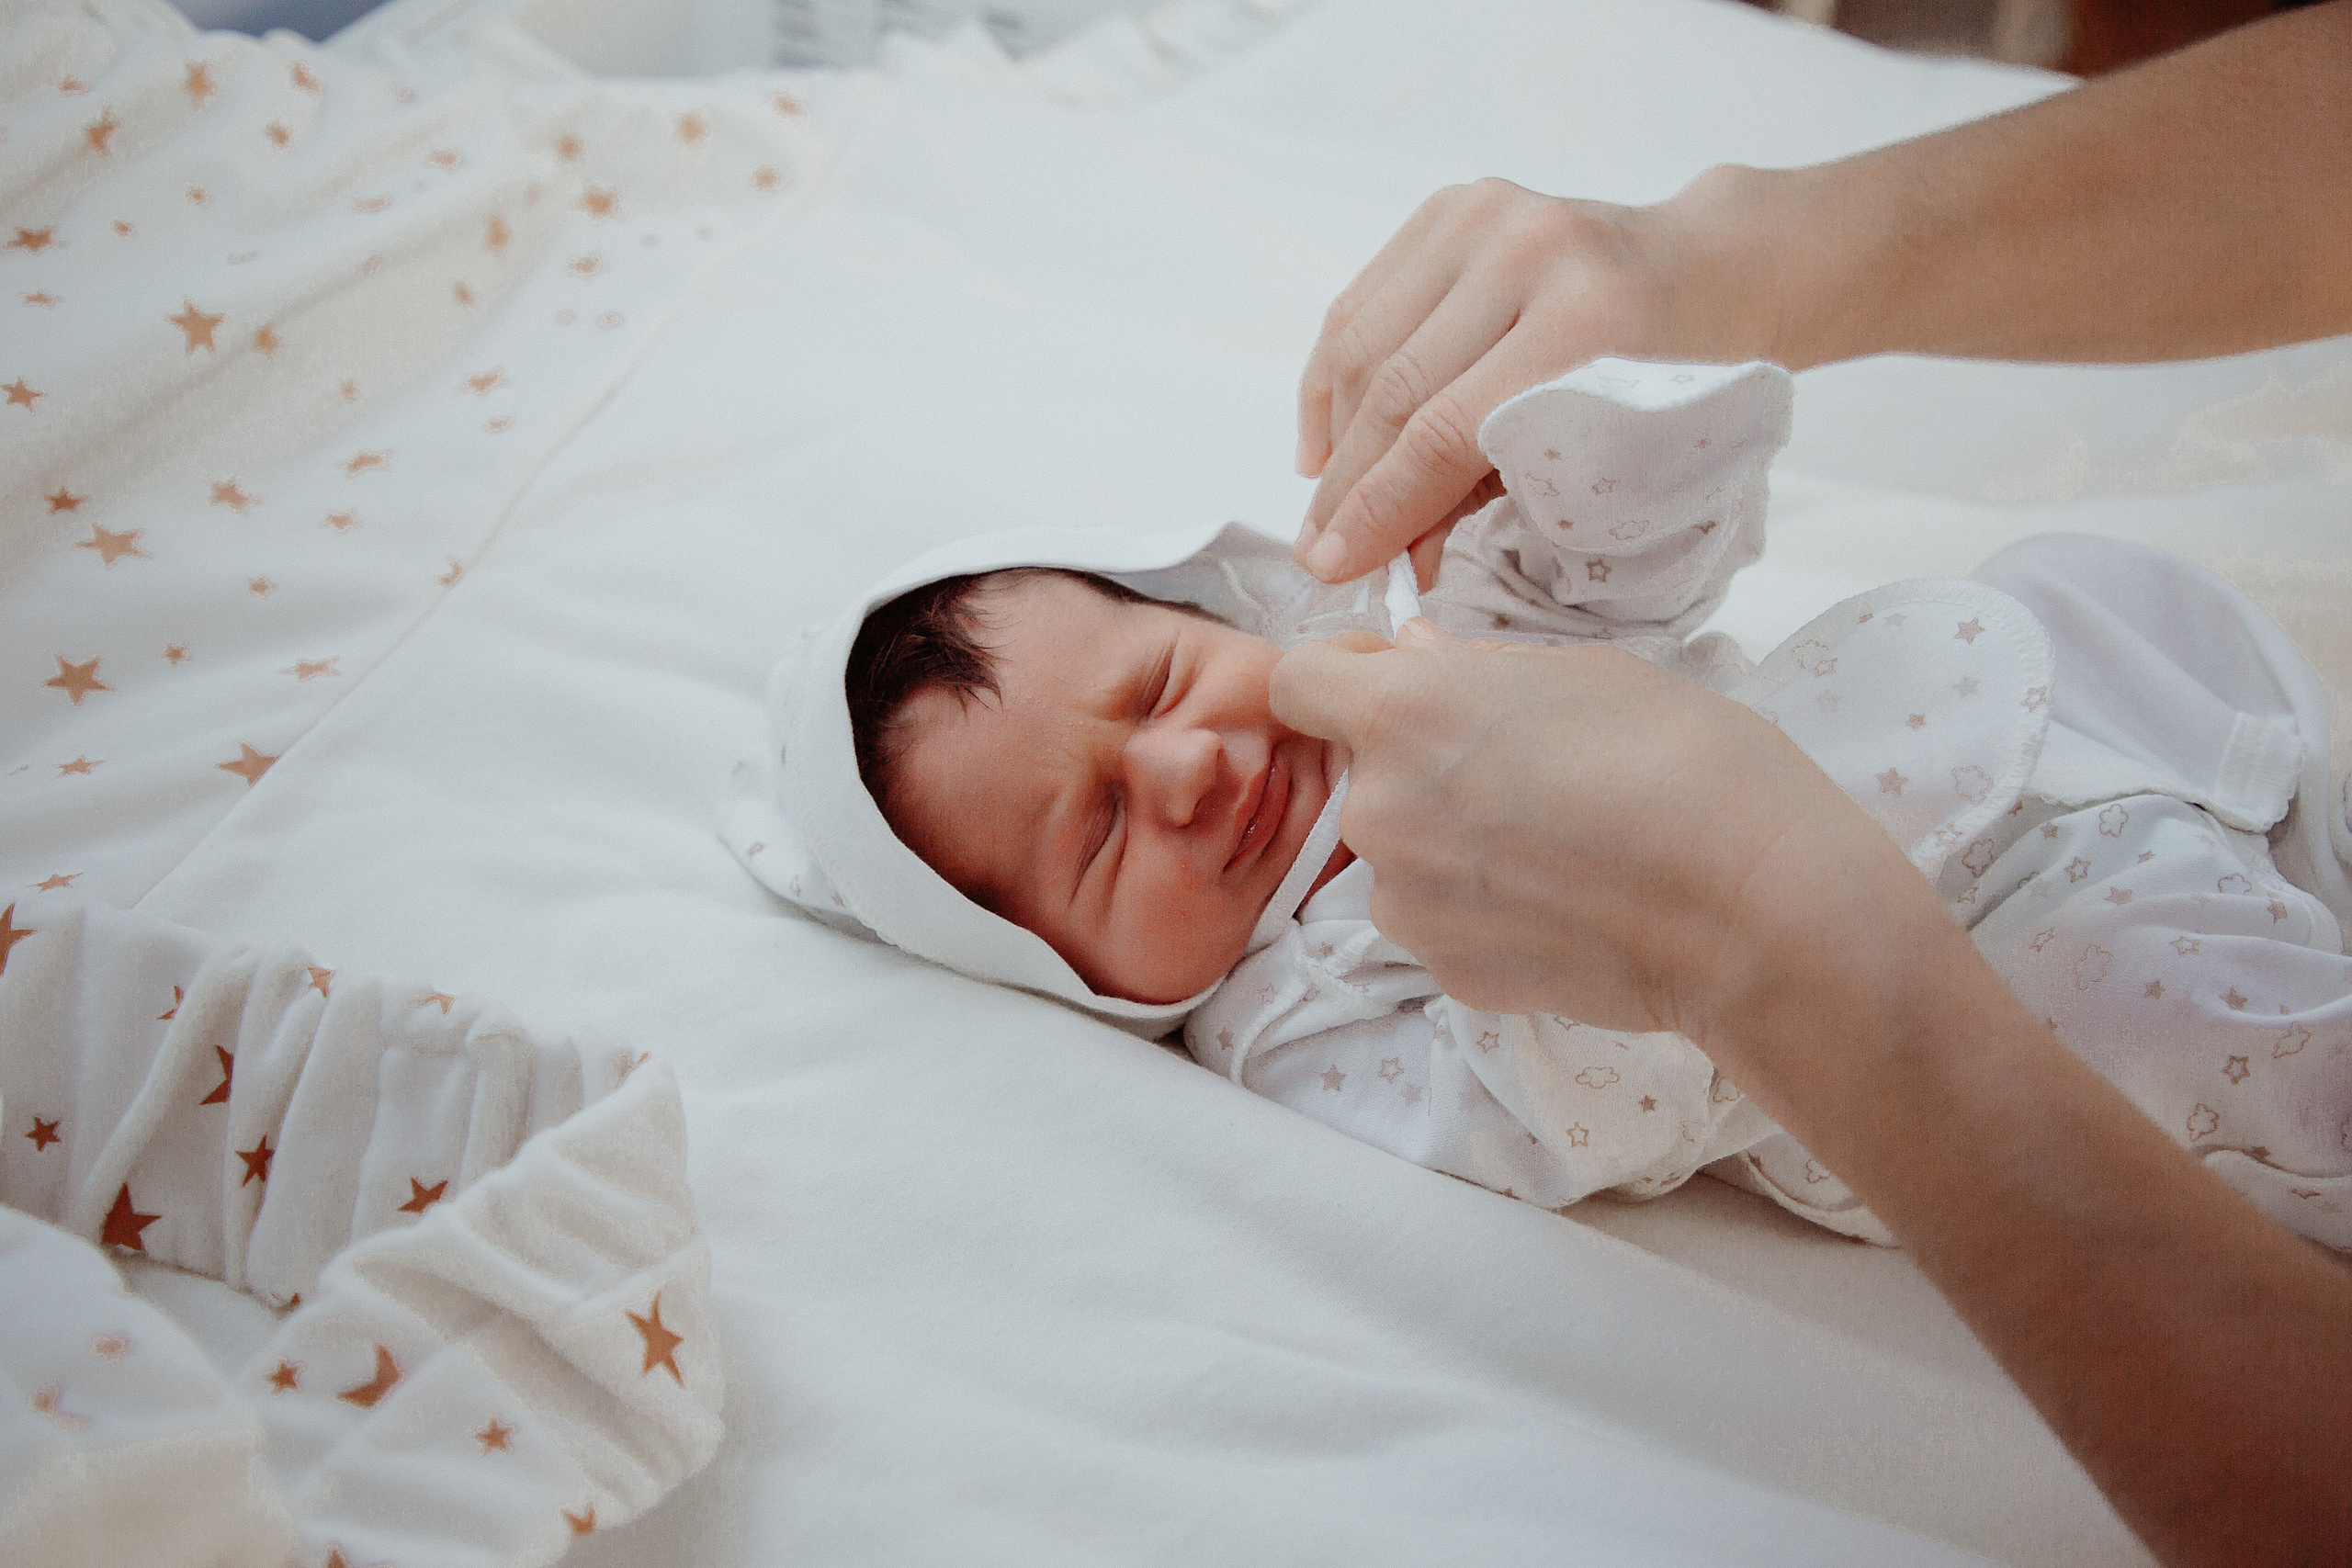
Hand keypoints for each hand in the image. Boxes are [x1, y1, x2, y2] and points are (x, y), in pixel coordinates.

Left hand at [1272, 619, 1924, 1056]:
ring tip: (1557, 841)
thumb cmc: (1687, 764)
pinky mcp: (1447, 972)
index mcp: (1402, 715)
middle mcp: (1381, 812)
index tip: (1394, 677)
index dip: (1342, 675)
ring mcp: (1407, 904)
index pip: (1298, 682)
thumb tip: (1415, 654)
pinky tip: (1567, 899)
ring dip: (1450, 840)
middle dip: (1420, 763)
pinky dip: (1484, 907)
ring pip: (1402, 852)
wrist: (1752, 910)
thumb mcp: (1586, 672)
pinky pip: (1443, 919)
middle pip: (1363, 774)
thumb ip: (1477, 667)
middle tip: (1521, 765)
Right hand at [1293, 179, 1691, 585]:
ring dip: (1334, 436)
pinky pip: (1359, 304)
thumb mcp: (1604, 456)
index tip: (1334, 566)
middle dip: (1348, 483)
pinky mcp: (1447, 207)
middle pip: (1395, 386)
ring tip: (1327, 503)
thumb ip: (1494, 498)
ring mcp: (1482, 216)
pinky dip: (1331, 379)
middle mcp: (1528, 250)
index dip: (1381, 506)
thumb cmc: (1670, 382)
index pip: (1449, 429)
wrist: (1706, 271)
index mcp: (1589, 318)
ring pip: (1362, 342)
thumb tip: (1396, 558)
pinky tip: (1327, 439)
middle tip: (1318, 550)